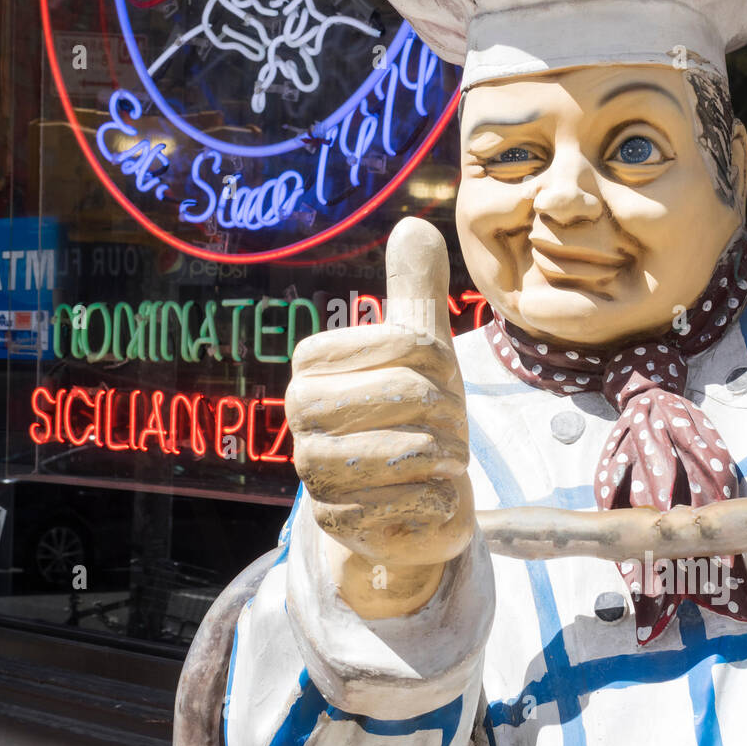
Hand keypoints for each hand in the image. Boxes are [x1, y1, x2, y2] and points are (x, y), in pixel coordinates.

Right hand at [285, 217, 474, 614]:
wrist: (413, 499)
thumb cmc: (416, 416)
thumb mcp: (423, 351)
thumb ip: (415, 291)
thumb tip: (414, 224)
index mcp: (312, 364)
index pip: (405, 344)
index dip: (440, 365)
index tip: (435, 383)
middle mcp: (300, 414)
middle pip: (408, 394)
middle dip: (446, 414)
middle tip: (446, 429)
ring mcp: (312, 469)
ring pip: (407, 450)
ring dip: (444, 457)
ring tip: (440, 462)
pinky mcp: (335, 521)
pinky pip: (406, 501)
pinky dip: (434, 499)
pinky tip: (427, 497)